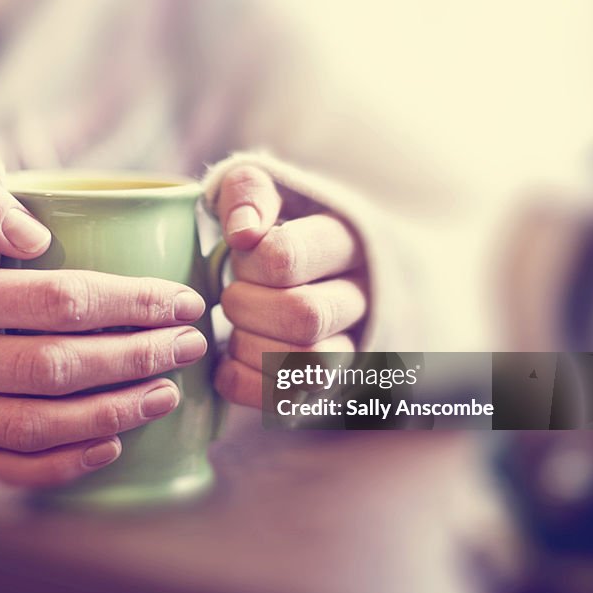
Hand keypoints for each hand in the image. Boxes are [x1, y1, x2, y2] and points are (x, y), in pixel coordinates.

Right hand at [0, 175, 207, 487]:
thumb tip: (34, 236)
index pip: (59, 301)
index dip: (131, 302)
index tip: (184, 301)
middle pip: (56, 366)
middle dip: (135, 357)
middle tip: (190, 345)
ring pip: (36, 423)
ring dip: (112, 412)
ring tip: (169, 393)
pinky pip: (5, 469)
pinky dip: (61, 464)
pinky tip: (112, 447)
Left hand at [213, 166, 367, 406]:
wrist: (321, 267)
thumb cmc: (284, 228)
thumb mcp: (269, 191)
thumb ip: (250, 193)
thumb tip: (243, 231)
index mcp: (348, 240)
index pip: (287, 258)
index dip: (249, 261)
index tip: (241, 252)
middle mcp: (362, 297)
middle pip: (304, 316)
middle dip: (247, 306)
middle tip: (232, 293)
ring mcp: (353, 346)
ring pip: (307, 365)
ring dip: (249, 347)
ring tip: (236, 327)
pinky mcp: (330, 386)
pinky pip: (286, 401)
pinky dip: (243, 382)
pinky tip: (230, 359)